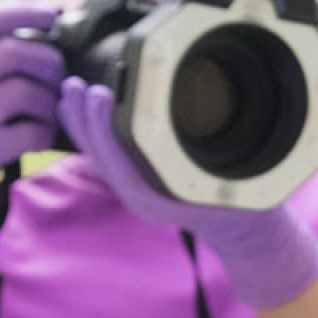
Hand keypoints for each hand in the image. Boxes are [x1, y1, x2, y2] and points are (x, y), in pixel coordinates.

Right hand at [0, 0, 63, 239]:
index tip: (53, 16)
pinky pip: (30, 132)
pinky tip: (40, 138)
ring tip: (49, 114)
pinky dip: (45, 134)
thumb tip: (49, 26)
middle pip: (13, 53)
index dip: (21, 11)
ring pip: (26, 93)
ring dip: (50, 103)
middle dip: (49, 63)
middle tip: (60, 79)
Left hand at [56, 77, 317, 308]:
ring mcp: (138, 189)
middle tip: (75, 86)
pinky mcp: (138, 179)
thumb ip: (223, 157)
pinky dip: (94, 130)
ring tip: (71, 90)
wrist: (243, 230)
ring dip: (83, 122)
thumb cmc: (246, 202)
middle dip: (85, 121)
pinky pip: (107, 155)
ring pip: (100, 155)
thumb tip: (214, 115)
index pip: (120, 162)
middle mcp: (143, 195)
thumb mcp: (242, 174)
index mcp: (162, 197)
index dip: (104, 127)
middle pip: (102, 156)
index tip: (99, 93)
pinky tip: (87, 107)